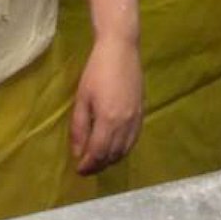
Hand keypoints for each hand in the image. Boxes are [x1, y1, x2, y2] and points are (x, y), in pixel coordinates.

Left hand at [70, 34, 142, 174]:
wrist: (121, 49)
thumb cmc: (97, 71)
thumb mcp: (82, 98)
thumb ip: (79, 128)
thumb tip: (78, 152)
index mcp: (108, 120)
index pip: (98, 153)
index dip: (88, 165)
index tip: (78, 169)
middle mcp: (125, 123)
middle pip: (113, 155)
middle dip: (98, 165)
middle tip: (86, 167)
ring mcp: (136, 119)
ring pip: (125, 150)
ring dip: (111, 159)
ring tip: (98, 159)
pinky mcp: (142, 112)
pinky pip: (134, 139)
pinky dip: (123, 149)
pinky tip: (114, 147)